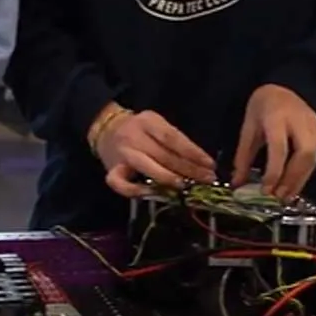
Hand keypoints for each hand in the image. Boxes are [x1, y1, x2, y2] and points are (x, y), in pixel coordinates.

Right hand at [94, 107, 215, 197]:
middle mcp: (134, 136)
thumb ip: (174, 140)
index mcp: (148, 121)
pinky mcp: (111, 171)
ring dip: (169, 178)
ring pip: (147, 167)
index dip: (193, 152)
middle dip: (189, 169)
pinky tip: (152, 194)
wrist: (105, 129)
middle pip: (164, 154)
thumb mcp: (156, 125)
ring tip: (185, 186)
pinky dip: (136, 191)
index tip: (210, 164)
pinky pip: (122, 184)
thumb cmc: (139, 129)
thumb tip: (201, 162)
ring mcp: (122, 154)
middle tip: (207, 179)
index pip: (173, 138)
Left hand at [231, 85, 315, 199]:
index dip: (274, 172)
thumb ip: (243, 156)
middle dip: (292, 179)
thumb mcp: (248, 127)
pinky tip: (293, 184)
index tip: (266, 190)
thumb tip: (237, 184)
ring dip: (300, 180)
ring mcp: (314, 126)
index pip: (280, 148)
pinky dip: (305, 173)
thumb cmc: (262, 106)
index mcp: (277, 117)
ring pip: (313, 159)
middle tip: (279, 197)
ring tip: (285, 196)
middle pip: (304, 155)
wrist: (285, 85)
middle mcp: (300, 122)